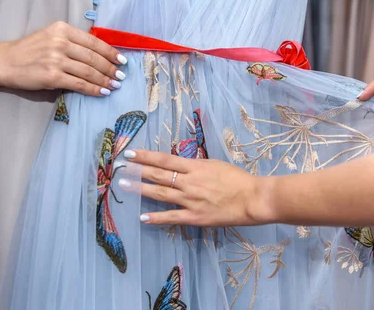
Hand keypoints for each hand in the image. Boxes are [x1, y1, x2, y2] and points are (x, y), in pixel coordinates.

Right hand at [0, 22, 127, 95]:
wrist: (5, 61)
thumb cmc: (30, 50)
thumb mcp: (51, 36)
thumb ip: (72, 41)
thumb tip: (99, 53)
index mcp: (62, 29)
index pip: (94, 42)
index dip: (111, 53)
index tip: (122, 61)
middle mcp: (60, 42)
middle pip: (94, 58)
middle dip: (111, 69)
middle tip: (121, 77)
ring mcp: (56, 60)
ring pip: (89, 71)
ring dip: (105, 80)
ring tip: (115, 85)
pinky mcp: (52, 76)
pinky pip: (79, 84)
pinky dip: (93, 89)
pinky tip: (102, 92)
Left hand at [121, 150, 272, 226]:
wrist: (252, 198)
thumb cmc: (238, 179)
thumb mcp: (215, 165)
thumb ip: (196, 166)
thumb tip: (180, 165)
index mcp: (195, 167)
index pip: (165, 159)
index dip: (146, 156)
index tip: (131, 153)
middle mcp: (189, 182)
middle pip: (158, 175)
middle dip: (138, 171)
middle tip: (121, 168)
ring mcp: (190, 200)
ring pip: (160, 194)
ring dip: (140, 189)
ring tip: (125, 186)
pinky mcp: (194, 217)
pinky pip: (171, 218)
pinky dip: (156, 218)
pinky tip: (142, 218)